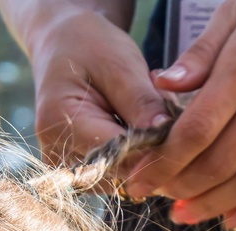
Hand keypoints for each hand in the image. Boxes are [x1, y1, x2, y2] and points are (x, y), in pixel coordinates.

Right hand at [28, 9, 173, 178]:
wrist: (63, 47)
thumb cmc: (90, 48)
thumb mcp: (119, 65)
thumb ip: (142, 104)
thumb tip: (170, 139)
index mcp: (60, 125)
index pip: (118, 156)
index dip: (156, 147)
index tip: (178, 119)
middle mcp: (57, 156)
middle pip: (122, 173)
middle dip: (154, 147)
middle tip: (164, 105)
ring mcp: (66, 169)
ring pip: (124, 178)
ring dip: (148, 151)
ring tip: (148, 110)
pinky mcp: (80, 173)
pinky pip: (119, 174)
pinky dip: (138, 154)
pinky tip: (138, 125)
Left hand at [126, 0, 235, 227]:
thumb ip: (200, 54)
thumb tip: (160, 86)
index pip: (196, 129)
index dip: (162, 163)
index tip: (138, 178)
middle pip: (219, 163)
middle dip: (179, 188)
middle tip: (156, 196)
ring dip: (212, 205)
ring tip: (184, 213)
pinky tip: (232, 218)